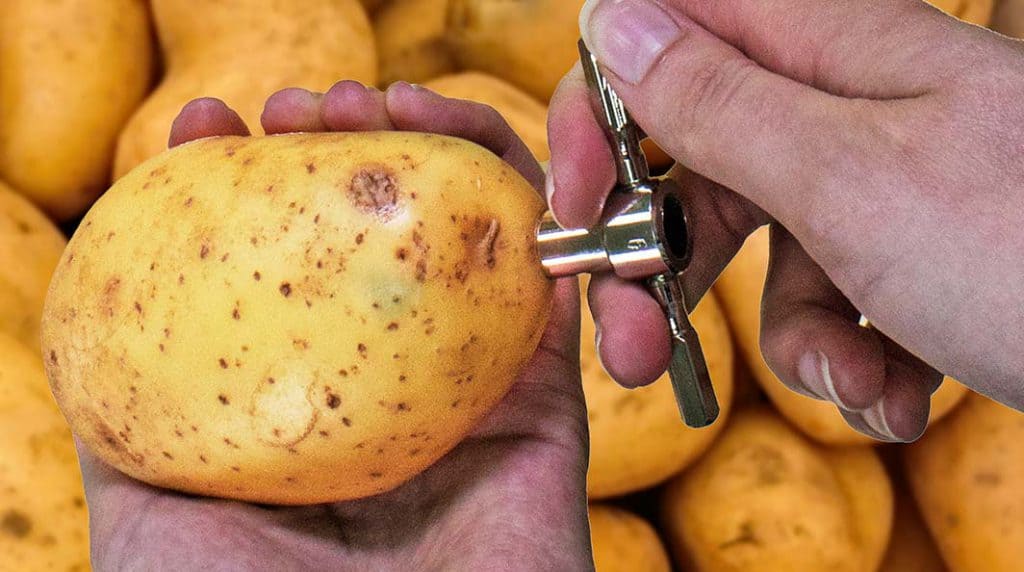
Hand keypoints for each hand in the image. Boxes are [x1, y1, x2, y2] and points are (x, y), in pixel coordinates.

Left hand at [83, 82, 591, 569]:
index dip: (256, 180)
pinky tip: (478, 157)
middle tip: (316, 103)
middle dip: (358, 145)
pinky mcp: (548, 408)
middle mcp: (396, 392)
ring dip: (445, 151)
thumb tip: (101, 292)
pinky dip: (530, 212)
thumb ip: (131, 417)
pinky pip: (551, 293)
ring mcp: (472, 394)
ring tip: (387, 103)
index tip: (219, 122)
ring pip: (477, 242)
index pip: (289, 269)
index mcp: (314, 409)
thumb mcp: (150, 515)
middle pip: (390, 240)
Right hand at [548, 0, 1023, 440]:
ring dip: (790, 335)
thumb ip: (720, 102)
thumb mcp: (850, 180)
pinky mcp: (911, 250)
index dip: (603, 112)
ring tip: (860, 382)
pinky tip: (900, 391)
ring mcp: (882, 178)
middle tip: (633, 346)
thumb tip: (617, 25)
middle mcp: (848, 101)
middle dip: (660, 260)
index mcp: (828, 48)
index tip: (579, 202)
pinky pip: (834, 295)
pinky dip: (853, 356)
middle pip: (699, 156)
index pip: (665, 32)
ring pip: (764, 246)